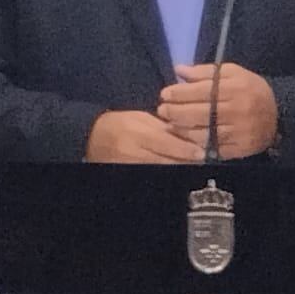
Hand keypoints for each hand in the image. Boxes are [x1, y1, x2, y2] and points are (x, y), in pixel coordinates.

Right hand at [85, 109, 206, 163]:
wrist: (92, 138)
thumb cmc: (120, 124)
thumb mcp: (140, 118)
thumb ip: (163, 126)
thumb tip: (187, 133)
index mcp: (137, 133)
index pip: (167, 143)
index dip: (186, 149)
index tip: (201, 152)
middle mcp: (134, 152)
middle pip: (167, 161)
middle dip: (186, 161)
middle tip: (202, 160)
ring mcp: (130, 166)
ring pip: (162, 171)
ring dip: (178, 167)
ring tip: (192, 165)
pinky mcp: (129, 174)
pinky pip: (152, 175)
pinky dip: (166, 172)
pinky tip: (176, 168)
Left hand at [157, 63, 278, 158]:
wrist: (278, 115)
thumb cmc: (250, 89)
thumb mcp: (232, 73)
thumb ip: (205, 72)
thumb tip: (179, 69)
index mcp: (236, 88)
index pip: (201, 91)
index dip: (179, 93)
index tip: (164, 94)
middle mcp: (237, 110)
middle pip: (199, 113)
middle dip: (175, 112)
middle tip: (162, 110)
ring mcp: (238, 132)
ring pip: (203, 133)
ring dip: (182, 129)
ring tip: (170, 123)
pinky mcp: (239, 148)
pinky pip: (211, 148)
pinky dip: (195, 143)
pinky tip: (185, 137)